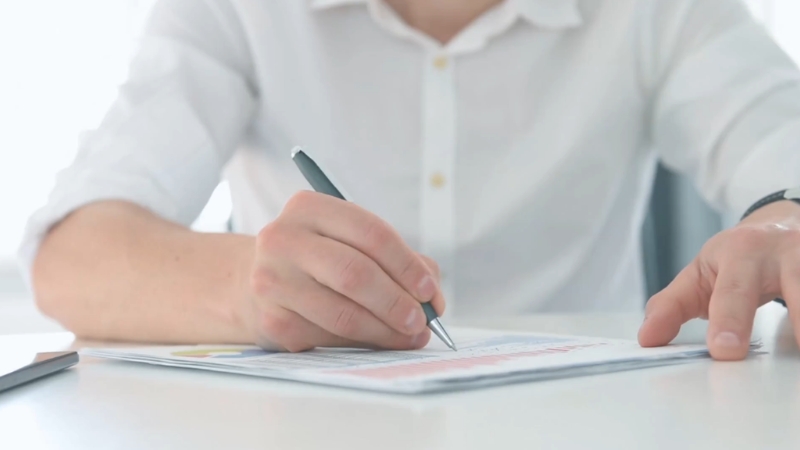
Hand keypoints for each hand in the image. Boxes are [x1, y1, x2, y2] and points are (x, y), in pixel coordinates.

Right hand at [241, 191, 443, 351]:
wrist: (252, 282)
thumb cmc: (316, 259)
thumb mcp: (348, 241)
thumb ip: (397, 261)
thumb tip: (432, 299)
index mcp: (308, 208)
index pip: (371, 233)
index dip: (407, 265)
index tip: (429, 290)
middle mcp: (283, 238)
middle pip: (356, 273)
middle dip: (397, 301)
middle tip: (421, 320)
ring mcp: (273, 280)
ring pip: (343, 313)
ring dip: (384, 330)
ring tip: (408, 335)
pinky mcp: (272, 319)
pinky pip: (328, 337)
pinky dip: (361, 343)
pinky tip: (376, 341)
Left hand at [638, 201, 799, 359]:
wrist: (785, 223)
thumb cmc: (739, 257)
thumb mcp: (701, 273)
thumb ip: (671, 306)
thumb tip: (647, 340)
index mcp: (742, 253)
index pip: (733, 292)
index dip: (729, 321)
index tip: (724, 351)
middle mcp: (788, 253)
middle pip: (797, 288)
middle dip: (798, 321)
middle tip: (786, 349)